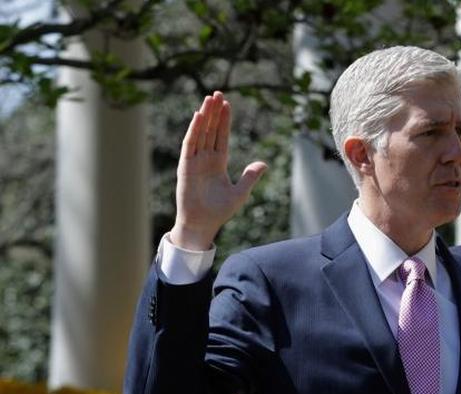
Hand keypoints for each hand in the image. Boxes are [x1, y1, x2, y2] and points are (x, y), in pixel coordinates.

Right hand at [172, 91, 267, 249]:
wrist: (202, 224)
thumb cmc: (219, 211)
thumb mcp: (240, 192)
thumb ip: (250, 176)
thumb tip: (264, 163)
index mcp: (218, 162)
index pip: (222, 136)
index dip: (224, 120)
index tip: (228, 104)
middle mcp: (206, 158)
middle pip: (211, 130)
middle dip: (215, 112)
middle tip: (218, 93)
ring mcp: (195, 161)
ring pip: (200, 133)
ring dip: (205, 116)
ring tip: (209, 99)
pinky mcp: (186, 166)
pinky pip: (190, 145)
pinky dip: (194, 130)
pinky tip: (199, 116)